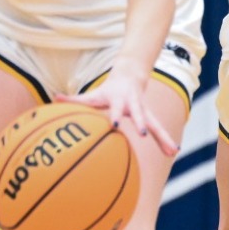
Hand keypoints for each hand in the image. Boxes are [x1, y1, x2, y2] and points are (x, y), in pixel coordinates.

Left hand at [60, 68, 178, 156]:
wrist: (129, 77)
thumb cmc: (107, 91)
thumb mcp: (93, 94)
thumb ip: (75, 99)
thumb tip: (55, 99)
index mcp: (120, 100)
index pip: (117, 108)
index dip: (115, 114)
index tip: (115, 124)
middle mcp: (135, 105)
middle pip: (140, 115)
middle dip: (141, 124)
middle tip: (144, 135)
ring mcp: (144, 111)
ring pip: (155, 124)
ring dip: (163, 137)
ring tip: (173, 151)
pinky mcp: (150, 117)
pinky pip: (160, 130)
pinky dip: (166, 141)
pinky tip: (173, 153)